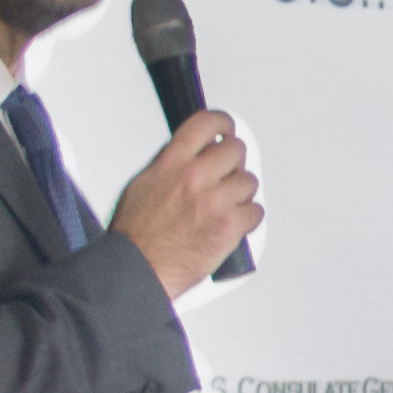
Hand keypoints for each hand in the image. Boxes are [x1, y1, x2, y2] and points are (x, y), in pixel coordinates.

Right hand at [113, 108, 260, 296]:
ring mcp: (215, 201)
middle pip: (235, 150)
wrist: (138, 269)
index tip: (226, 129)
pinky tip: (234, 223)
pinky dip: (249, 218)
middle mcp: (195, 178)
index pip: (205, 124)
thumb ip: (171, 165)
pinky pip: (256, 211)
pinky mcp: (229, 226)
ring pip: (249, 182)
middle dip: (233, 163)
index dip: (222, 123)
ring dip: (241, 193)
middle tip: (228, 175)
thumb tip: (189, 155)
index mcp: (173, 164)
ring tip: (226, 206)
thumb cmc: (137, 235)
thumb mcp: (144, 184)